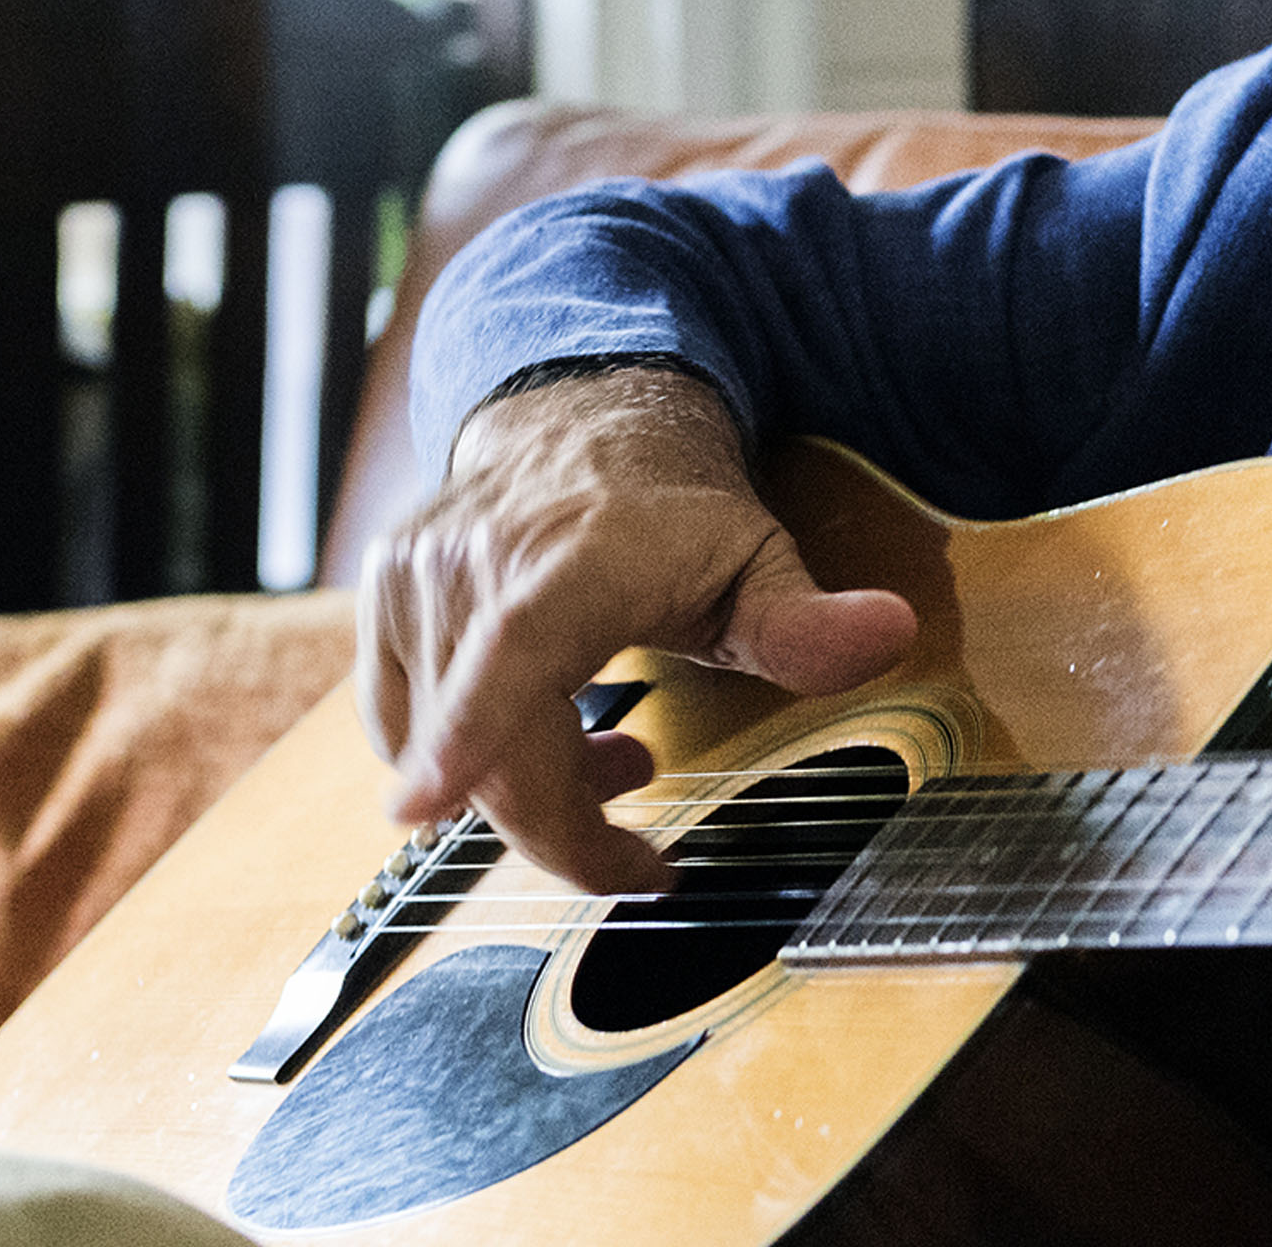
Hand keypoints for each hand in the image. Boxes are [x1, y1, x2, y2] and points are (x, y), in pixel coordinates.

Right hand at [355, 366, 916, 893]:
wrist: (581, 416)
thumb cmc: (672, 505)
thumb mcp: (759, 559)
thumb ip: (808, 620)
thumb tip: (888, 632)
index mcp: (571, 558)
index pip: (511, 650)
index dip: (467, 735)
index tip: (424, 806)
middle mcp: (476, 562)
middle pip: (487, 747)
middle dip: (563, 830)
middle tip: (640, 854)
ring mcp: (415, 580)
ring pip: (441, 748)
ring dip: (526, 787)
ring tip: (610, 752)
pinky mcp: (382, 601)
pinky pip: (401, 724)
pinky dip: (467, 755)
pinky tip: (540, 732)